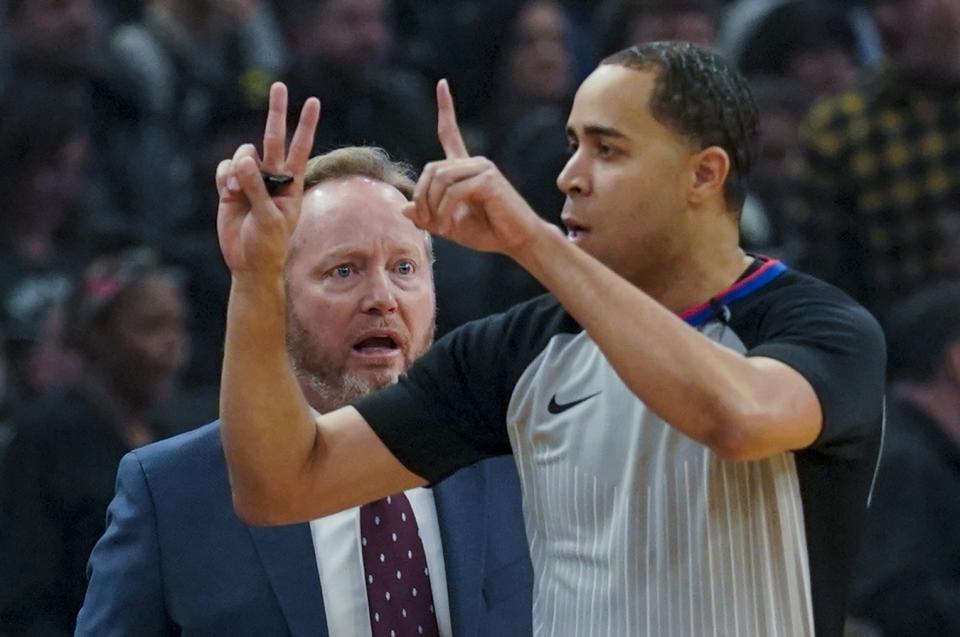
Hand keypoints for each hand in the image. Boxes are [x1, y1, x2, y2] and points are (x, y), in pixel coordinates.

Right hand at [216, 82, 319, 277]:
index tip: (313, 101)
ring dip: (237, 169)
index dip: (306, 125)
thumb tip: (244, 159)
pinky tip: (226, 193)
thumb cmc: (269, 245)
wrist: (249, 263)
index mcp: (291, 184)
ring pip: (243, 154)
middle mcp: (272, 177)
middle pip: (274, 138)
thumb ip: (257, 188)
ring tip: (235, 192)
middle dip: (276, 112)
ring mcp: (251, 181)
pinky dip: (223, 177)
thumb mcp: (269, 218)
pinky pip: (224, 168)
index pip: (301, 148)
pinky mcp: (230, 187)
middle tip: (278, 85)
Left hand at [403, 80, 550, 257]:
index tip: (442, 83)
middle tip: (428, 222)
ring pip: (440, 179)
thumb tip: (404, 208)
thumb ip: (428, 216)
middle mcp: (474, 163)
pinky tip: (450, 225)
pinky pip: (453, 191)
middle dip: (422, 197)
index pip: (450, 133)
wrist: (519, 241)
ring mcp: (483, 168)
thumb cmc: (489, 232)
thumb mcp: (450, 225)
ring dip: (433, 207)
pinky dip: (445, 210)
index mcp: (465, 169)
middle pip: (431, 169)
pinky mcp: (489, 179)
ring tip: (441, 227)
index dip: (445, 109)